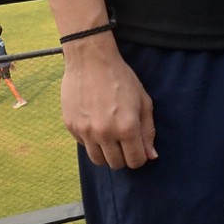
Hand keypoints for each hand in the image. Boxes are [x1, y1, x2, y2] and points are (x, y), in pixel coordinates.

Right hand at [61, 39, 156, 168]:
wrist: (90, 60)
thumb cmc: (121, 78)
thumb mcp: (143, 101)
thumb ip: (148, 131)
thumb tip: (151, 156)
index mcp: (126, 127)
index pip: (136, 161)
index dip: (140, 157)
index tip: (138, 148)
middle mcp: (105, 133)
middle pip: (116, 164)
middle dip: (124, 157)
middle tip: (124, 142)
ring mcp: (85, 131)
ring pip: (97, 160)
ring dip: (106, 154)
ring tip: (110, 138)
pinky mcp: (71, 126)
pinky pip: (84, 145)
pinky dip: (91, 141)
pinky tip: (96, 124)